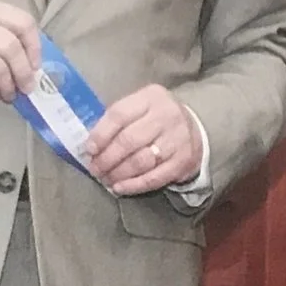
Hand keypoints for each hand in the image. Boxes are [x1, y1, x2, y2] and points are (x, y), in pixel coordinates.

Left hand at [85, 86, 203, 194]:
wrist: (196, 128)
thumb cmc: (156, 119)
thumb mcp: (140, 107)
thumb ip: (117, 121)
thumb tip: (91, 146)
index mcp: (150, 97)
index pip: (119, 115)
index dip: (100, 134)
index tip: (89, 150)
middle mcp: (166, 115)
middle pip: (129, 140)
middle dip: (107, 158)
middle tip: (95, 169)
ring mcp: (177, 139)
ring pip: (141, 161)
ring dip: (118, 173)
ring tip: (105, 179)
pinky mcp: (184, 161)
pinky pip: (155, 177)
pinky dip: (134, 185)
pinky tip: (120, 188)